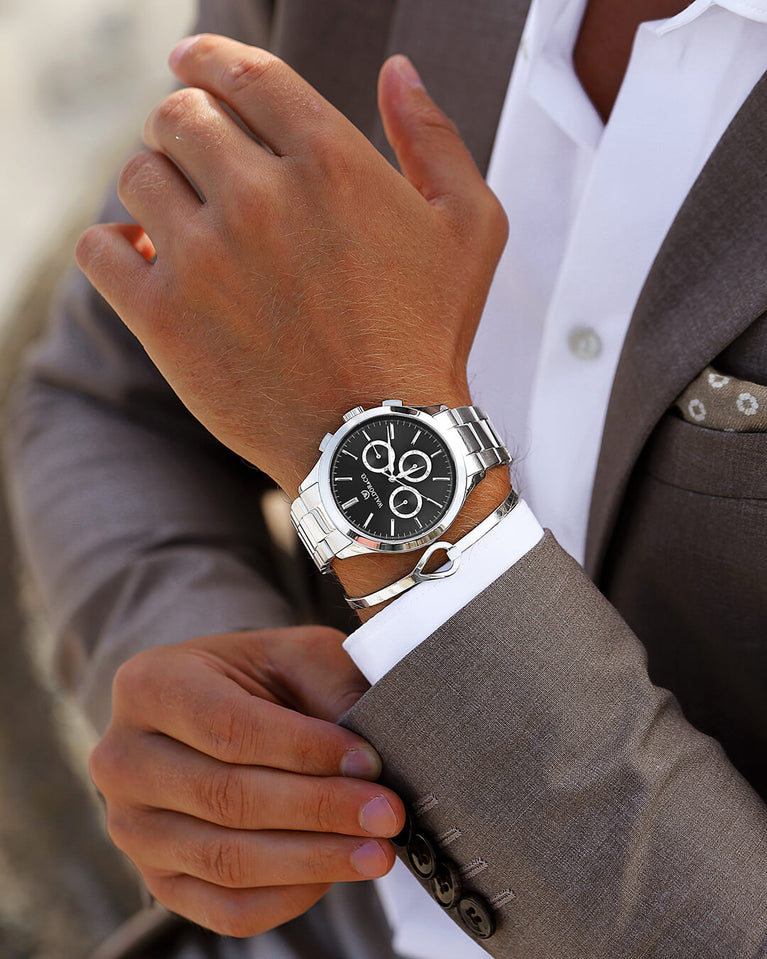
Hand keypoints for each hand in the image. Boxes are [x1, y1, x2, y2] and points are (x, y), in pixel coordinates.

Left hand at [75, 34, 507, 497]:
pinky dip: (111, 244)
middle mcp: (261, 197)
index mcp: (331, 161)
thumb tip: (397, 70)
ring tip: (176, 213)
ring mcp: (206, 259)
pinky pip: (99, 249)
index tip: (191, 62)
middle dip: (182, 122)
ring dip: (153, 183)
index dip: (208, 58)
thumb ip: (436, 138)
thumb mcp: (471, 229)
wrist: (383, 443)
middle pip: (179, 115)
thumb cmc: (429, 337)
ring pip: (136, 175)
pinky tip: (139, 256)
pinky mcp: (165, 319)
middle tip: (191, 149)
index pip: (242, 72)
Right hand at [89, 627, 404, 937]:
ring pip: (227, 860)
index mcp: (150, 686)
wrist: (213, 706)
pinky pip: (225, 909)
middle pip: (227, 798)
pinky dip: (289, 897)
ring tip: (376, 851)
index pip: (229, 728)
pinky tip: (334, 872)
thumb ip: (330, 688)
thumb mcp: (294, 654)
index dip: (304, 751)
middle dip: (319, 809)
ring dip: (313, 860)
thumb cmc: (257, 677)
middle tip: (386, 813)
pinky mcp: (157, 880)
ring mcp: (132, 828)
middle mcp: (124, 760)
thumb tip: (372, 756)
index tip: (368, 762)